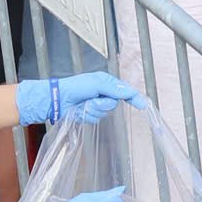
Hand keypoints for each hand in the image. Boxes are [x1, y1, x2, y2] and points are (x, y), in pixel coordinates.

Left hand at [18, 72, 147, 126]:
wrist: (58, 100)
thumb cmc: (75, 87)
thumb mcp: (96, 84)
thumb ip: (114, 88)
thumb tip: (129, 92)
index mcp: (105, 83)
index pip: (124, 90)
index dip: (133, 97)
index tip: (143, 104)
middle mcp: (102, 93)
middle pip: (114, 104)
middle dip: (103, 103)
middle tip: (93, 99)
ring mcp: (95, 105)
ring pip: (104, 112)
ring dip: (94, 109)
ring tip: (84, 104)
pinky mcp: (89, 114)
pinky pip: (95, 119)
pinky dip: (88, 115)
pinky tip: (80, 110)